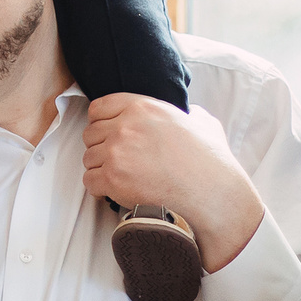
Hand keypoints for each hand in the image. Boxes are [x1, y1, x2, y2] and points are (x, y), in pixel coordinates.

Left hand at [80, 95, 262, 270]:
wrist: (212, 194)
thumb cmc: (211, 162)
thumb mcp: (203, 124)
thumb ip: (190, 114)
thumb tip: (192, 114)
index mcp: (143, 107)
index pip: (98, 108)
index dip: (102, 123)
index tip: (110, 135)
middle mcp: (126, 126)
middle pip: (90, 134)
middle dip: (101, 148)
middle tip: (119, 161)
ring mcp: (117, 152)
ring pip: (88, 159)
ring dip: (101, 170)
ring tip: (122, 178)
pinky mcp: (113, 178)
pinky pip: (89, 182)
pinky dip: (100, 189)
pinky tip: (117, 191)